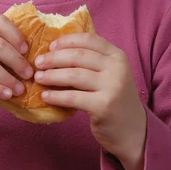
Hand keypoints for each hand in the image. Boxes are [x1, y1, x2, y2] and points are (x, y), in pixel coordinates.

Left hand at [34, 34, 146, 169]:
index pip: (89, 39)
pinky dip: (56, 96)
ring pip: (74, 75)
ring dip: (52, 76)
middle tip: (38, 62)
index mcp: (117, 55)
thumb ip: (92, 60)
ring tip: (38, 78)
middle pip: (78, 56)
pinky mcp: (103, 106)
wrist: (132, 130)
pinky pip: (73, 97)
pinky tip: (45, 96)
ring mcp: (112, 87)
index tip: (50, 46)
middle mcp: (117, 68)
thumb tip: (56, 49)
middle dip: (54, 58)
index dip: (67, 41)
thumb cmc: (114, 98)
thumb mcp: (110, 74)